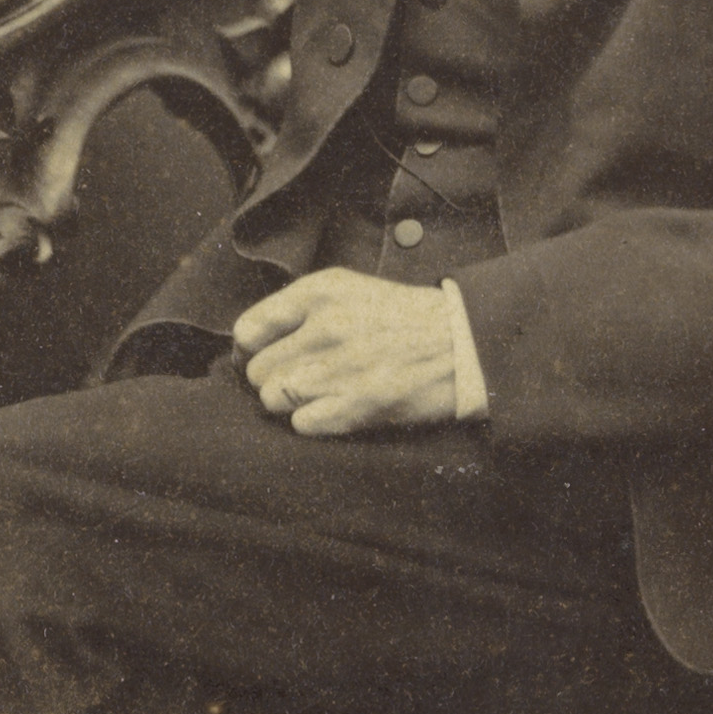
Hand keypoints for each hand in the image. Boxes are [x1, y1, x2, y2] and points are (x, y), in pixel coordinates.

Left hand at [233, 270, 456, 437]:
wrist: (464, 343)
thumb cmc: (405, 318)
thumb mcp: (351, 289)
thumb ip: (300, 307)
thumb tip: (250, 341)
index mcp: (321, 292)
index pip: (248, 330)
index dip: (250, 350)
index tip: (262, 358)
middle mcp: (326, 327)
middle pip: (258, 371)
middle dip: (273, 379)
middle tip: (299, 379)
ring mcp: (340, 369)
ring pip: (274, 399)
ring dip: (291, 403)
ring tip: (319, 394)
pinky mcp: (357, 406)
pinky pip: (302, 424)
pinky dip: (313, 422)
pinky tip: (336, 408)